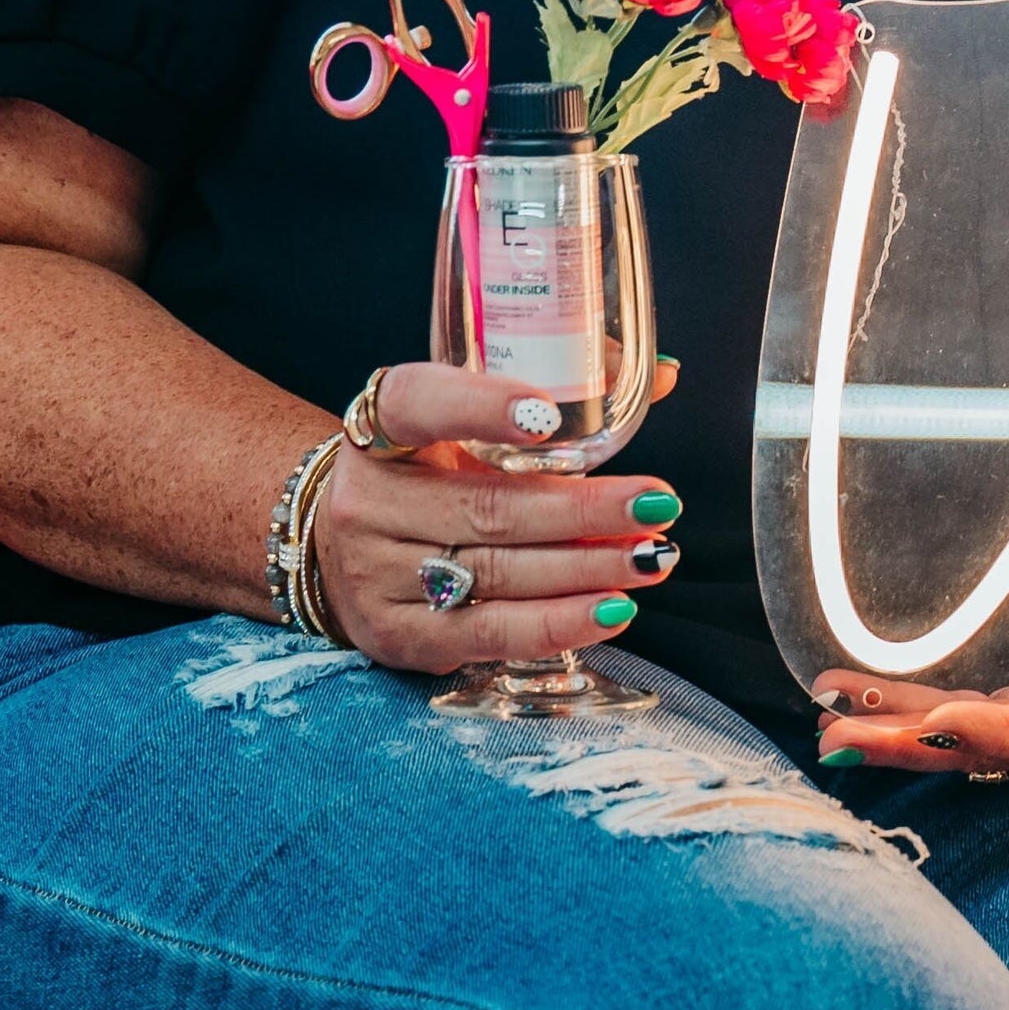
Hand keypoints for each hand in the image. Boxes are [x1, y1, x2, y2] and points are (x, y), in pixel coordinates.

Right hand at [312, 359, 683, 675]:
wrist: (340, 547)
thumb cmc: (427, 472)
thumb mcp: (467, 425)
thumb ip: (561, 397)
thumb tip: (668, 375)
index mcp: (381, 429)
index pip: (419, 405)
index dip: (481, 408)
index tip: (546, 415)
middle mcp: (369, 500)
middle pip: (487, 507)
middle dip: (584, 512)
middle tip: (656, 504)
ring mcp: (375, 573)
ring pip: (496, 573)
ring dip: (586, 569)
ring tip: (650, 558)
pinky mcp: (396, 634)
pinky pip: (487, 632)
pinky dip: (557, 623)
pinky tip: (610, 610)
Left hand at [811, 482, 1008, 774]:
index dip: (992, 730)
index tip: (937, 724)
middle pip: (981, 748)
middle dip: (908, 745)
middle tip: (834, 734)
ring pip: (963, 741)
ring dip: (894, 733)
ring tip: (824, 717)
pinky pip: (968, 721)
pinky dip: (913, 717)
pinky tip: (856, 699)